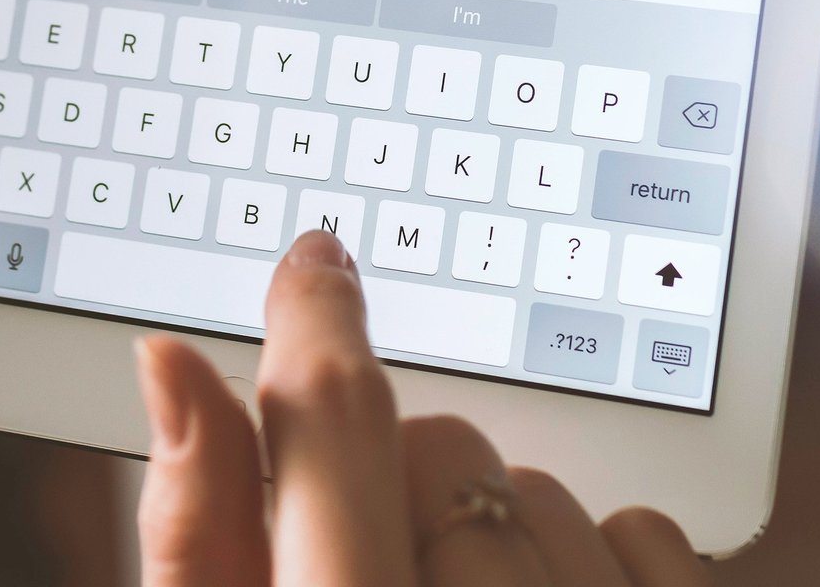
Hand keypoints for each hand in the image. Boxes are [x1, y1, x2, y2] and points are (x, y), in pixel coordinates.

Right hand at [134, 232, 711, 586]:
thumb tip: (171, 366)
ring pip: (543, 483)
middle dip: (394, 485)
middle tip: (369, 569)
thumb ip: (194, 527)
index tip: (313, 263)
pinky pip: (648, 534)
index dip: (314, 322)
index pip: (335, 424)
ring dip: (493, 527)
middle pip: (439, 443)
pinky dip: (597, 565)